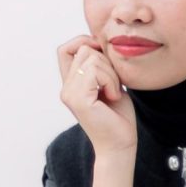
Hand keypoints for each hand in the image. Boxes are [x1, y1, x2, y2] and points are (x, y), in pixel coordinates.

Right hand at [57, 34, 136, 155]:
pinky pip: (95, 71)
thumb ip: (100, 66)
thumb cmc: (118, 116)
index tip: (104, 57)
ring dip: (111, 74)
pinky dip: (110, 81)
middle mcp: (66, 88)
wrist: (120, 144)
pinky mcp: (78, 99)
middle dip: (107, 62)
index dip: (84, 43)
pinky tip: (113, 97)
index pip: (65, 49)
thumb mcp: (109, 82)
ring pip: (91, 58)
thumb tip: (100, 42)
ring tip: (113, 93)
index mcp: (71, 83)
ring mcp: (69, 93)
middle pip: (83, 49)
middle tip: (114, 85)